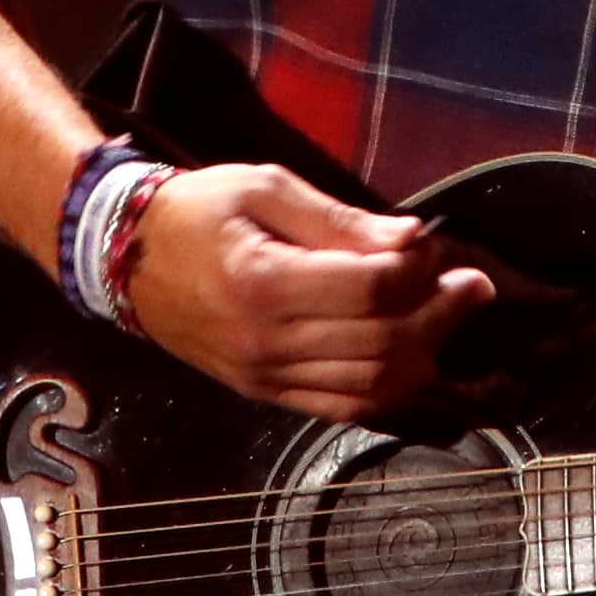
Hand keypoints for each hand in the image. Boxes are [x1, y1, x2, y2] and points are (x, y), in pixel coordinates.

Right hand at [119, 164, 491, 418]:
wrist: (123, 258)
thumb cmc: (196, 210)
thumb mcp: (265, 189)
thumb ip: (340, 221)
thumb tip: (411, 238)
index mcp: (263, 282)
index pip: (372, 288)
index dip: (420, 269)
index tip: (437, 246)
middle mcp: (266, 340)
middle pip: (383, 343)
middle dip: (440, 313)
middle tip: (472, 284)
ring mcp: (265, 375)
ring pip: (372, 386)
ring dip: (425, 354)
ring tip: (447, 316)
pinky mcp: (265, 393)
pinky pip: (343, 406)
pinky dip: (390, 387)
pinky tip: (414, 355)